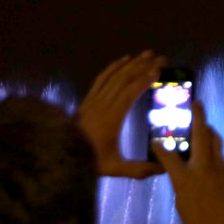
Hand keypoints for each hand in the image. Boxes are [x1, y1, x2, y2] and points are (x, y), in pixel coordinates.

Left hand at [76, 51, 164, 178]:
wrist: (59, 155)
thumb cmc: (88, 160)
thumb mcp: (114, 168)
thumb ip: (139, 169)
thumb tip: (163, 169)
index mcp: (111, 118)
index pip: (130, 92)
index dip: (145, 80)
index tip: (160, 71)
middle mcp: (102, 104)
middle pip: (124, 79)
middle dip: (144, 66)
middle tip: (162, 59)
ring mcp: (93, 99)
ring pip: (114, 75)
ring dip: (132, 63)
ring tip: (148, 54)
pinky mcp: (88, 99)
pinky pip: (102, 78)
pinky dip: (114, 66)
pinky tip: (124, 59)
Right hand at [152, 99, 223, 223]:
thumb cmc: (197, 223)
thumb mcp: (181, 201)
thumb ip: (180, 180)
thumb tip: (181, 169)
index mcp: (186, 178)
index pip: (169, 155)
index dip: (160, 146)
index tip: (155, 140)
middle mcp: (204, 168)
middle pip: (202, 135)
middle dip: (199, 116)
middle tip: (197, 103)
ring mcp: (221, 170)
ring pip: (215, 143)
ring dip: (208, 131)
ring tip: (202, 125)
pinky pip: (220, 156)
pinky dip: (213, 150)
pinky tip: (208, 153)